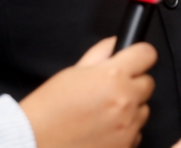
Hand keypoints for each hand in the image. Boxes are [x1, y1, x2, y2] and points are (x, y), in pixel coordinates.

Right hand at [19, 36, 155, 147]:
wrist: (32, 143)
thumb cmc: (47, 110)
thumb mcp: (72, 73)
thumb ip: (99, 55)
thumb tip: (116, 44)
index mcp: (112, 76)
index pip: (147, 54)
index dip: (139, 56)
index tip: (134, 61)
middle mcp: (125, 99)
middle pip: (148, 83)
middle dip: (132, 85)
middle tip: (110, 92)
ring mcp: (127, 126)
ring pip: (143, 109)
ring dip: (130, 109)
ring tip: (103, 115)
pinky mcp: (126, 146)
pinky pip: (136, 133)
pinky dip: (125, 131)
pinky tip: (103, 132)